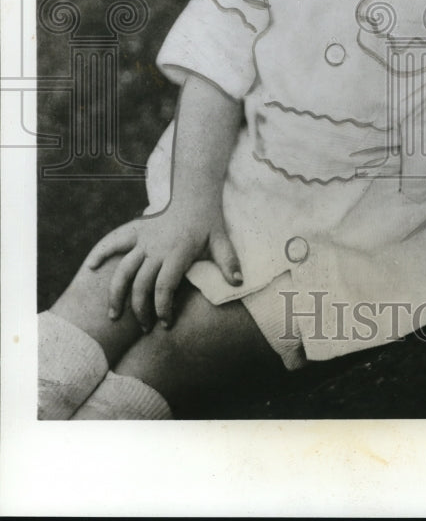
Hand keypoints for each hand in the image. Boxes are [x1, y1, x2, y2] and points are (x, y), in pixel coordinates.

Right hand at [85, 204, 242, 329]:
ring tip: (113, 315)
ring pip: (123, 269)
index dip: (162, 308)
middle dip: (141, 310)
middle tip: (144, 328)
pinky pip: (113, 241)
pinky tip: (90, 268)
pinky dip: (100, 253)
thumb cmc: (208, 222)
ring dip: (116, 294)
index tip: (165, 324)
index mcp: (178, 252)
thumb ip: (229, 262)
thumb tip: (238, 282)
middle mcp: (157, 247)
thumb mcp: (221, 241)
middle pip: (142, 284)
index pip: (164, 287)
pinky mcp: (135, 230)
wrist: (194, 195)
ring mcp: (144, 239)